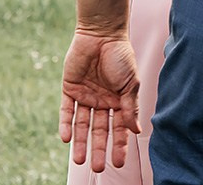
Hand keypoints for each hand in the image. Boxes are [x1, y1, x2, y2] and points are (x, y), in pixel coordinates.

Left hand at [59, 30, 140, 171]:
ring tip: (79, 160)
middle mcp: (102, 101)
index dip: (119, 144)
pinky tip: (66, 139)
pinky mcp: (69, 90)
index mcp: (118, 100)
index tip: (119, 162)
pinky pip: (66, 112)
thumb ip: (131, 107)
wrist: (102, 34)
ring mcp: (85, 96)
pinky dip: (66, 125)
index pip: (119, 127)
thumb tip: (137, 131)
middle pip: (99, 130)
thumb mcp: (130, 84)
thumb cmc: (121, 56)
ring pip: (82, 125)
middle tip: (98, 167)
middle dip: (99, 149)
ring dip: (80, 142)